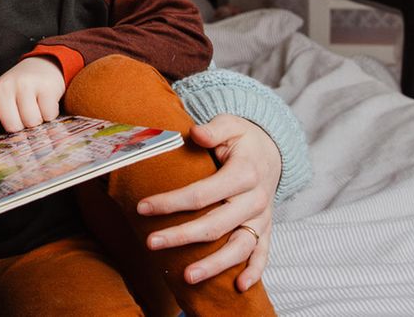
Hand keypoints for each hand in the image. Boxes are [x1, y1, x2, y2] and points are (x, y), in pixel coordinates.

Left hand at [0, 57, 64, 150]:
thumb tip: (12, 142)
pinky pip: (48, 115)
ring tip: (37, 106)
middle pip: (14, 126)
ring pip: (32, 122)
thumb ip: (4, 114)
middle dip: (23, 125)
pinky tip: (47, 102)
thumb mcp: (7, 96)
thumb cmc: (23, 87)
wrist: (43, 64)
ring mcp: (25, 85)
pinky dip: (51, 114)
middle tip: (26, 112)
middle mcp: (6, 88)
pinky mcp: (45, 87)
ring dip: (38, 120)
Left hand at [137, 114, 280, 289]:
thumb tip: (196, 133)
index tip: (142, 208)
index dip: (171, 202)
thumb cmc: (241, 139)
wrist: (271, 151)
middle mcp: (255, 200)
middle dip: (181, 236)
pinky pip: (263, 255)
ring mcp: (262, 218)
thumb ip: (214, 129)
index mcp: (244, 174)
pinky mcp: (266, 230)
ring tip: (187, 277)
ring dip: (214, 265)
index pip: (202, 193)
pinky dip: (254, 272)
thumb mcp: (230, 124)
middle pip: (215, 224)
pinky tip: (238, 287)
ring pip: (239, 248)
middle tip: (150, 243)